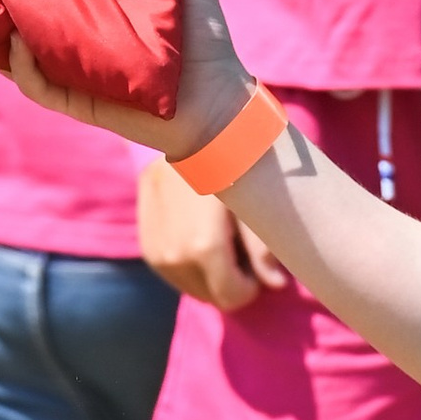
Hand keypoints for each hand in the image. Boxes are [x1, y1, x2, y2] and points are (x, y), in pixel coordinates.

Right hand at [1, 0, 257, 160]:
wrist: (218, 98)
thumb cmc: (206, 37)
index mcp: (99, 4)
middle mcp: (80, 34)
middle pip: (26, 10)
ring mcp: (74, 68)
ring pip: (20, 47)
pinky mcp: (76, 101)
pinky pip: (36, 85)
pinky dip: (21, 65)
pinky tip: (17, 40)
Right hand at [136, 154, 288, 308]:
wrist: (190, 124)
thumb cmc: (237, 157)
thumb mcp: (258, 200)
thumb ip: (265, 246)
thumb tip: (277, 286)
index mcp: (203, 245)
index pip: (230, 295)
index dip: (250, 288)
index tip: (259, 268)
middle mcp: (172, 251)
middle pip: (208, 294)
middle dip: (230, 282)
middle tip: (243, 249)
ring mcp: (153, 244)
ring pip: (186, 285)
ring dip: (207, 276)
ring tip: (222, 240)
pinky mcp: (143, 233)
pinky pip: (167, 268)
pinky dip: (187, 265)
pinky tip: (199, 240)